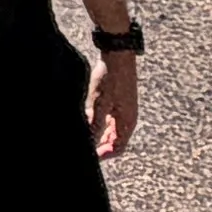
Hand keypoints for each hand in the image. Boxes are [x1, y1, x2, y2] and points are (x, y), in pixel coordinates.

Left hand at [90, 45, 141, 162]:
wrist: (117, 55)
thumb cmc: (111, 79)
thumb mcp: (99, 104)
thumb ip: (94, 125)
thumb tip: (89, 143)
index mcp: (128, 122)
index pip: (118, 147)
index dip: (103, 155)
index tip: (89, 156)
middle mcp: (128, 118)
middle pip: (114, 140)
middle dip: (99, 145)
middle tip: (83, 145)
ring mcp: (124, 109)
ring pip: (111, 130)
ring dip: (99, 134)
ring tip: (84, 133)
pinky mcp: (119, 101)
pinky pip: (110, 119)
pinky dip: (100, 123)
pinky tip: (88, 120)